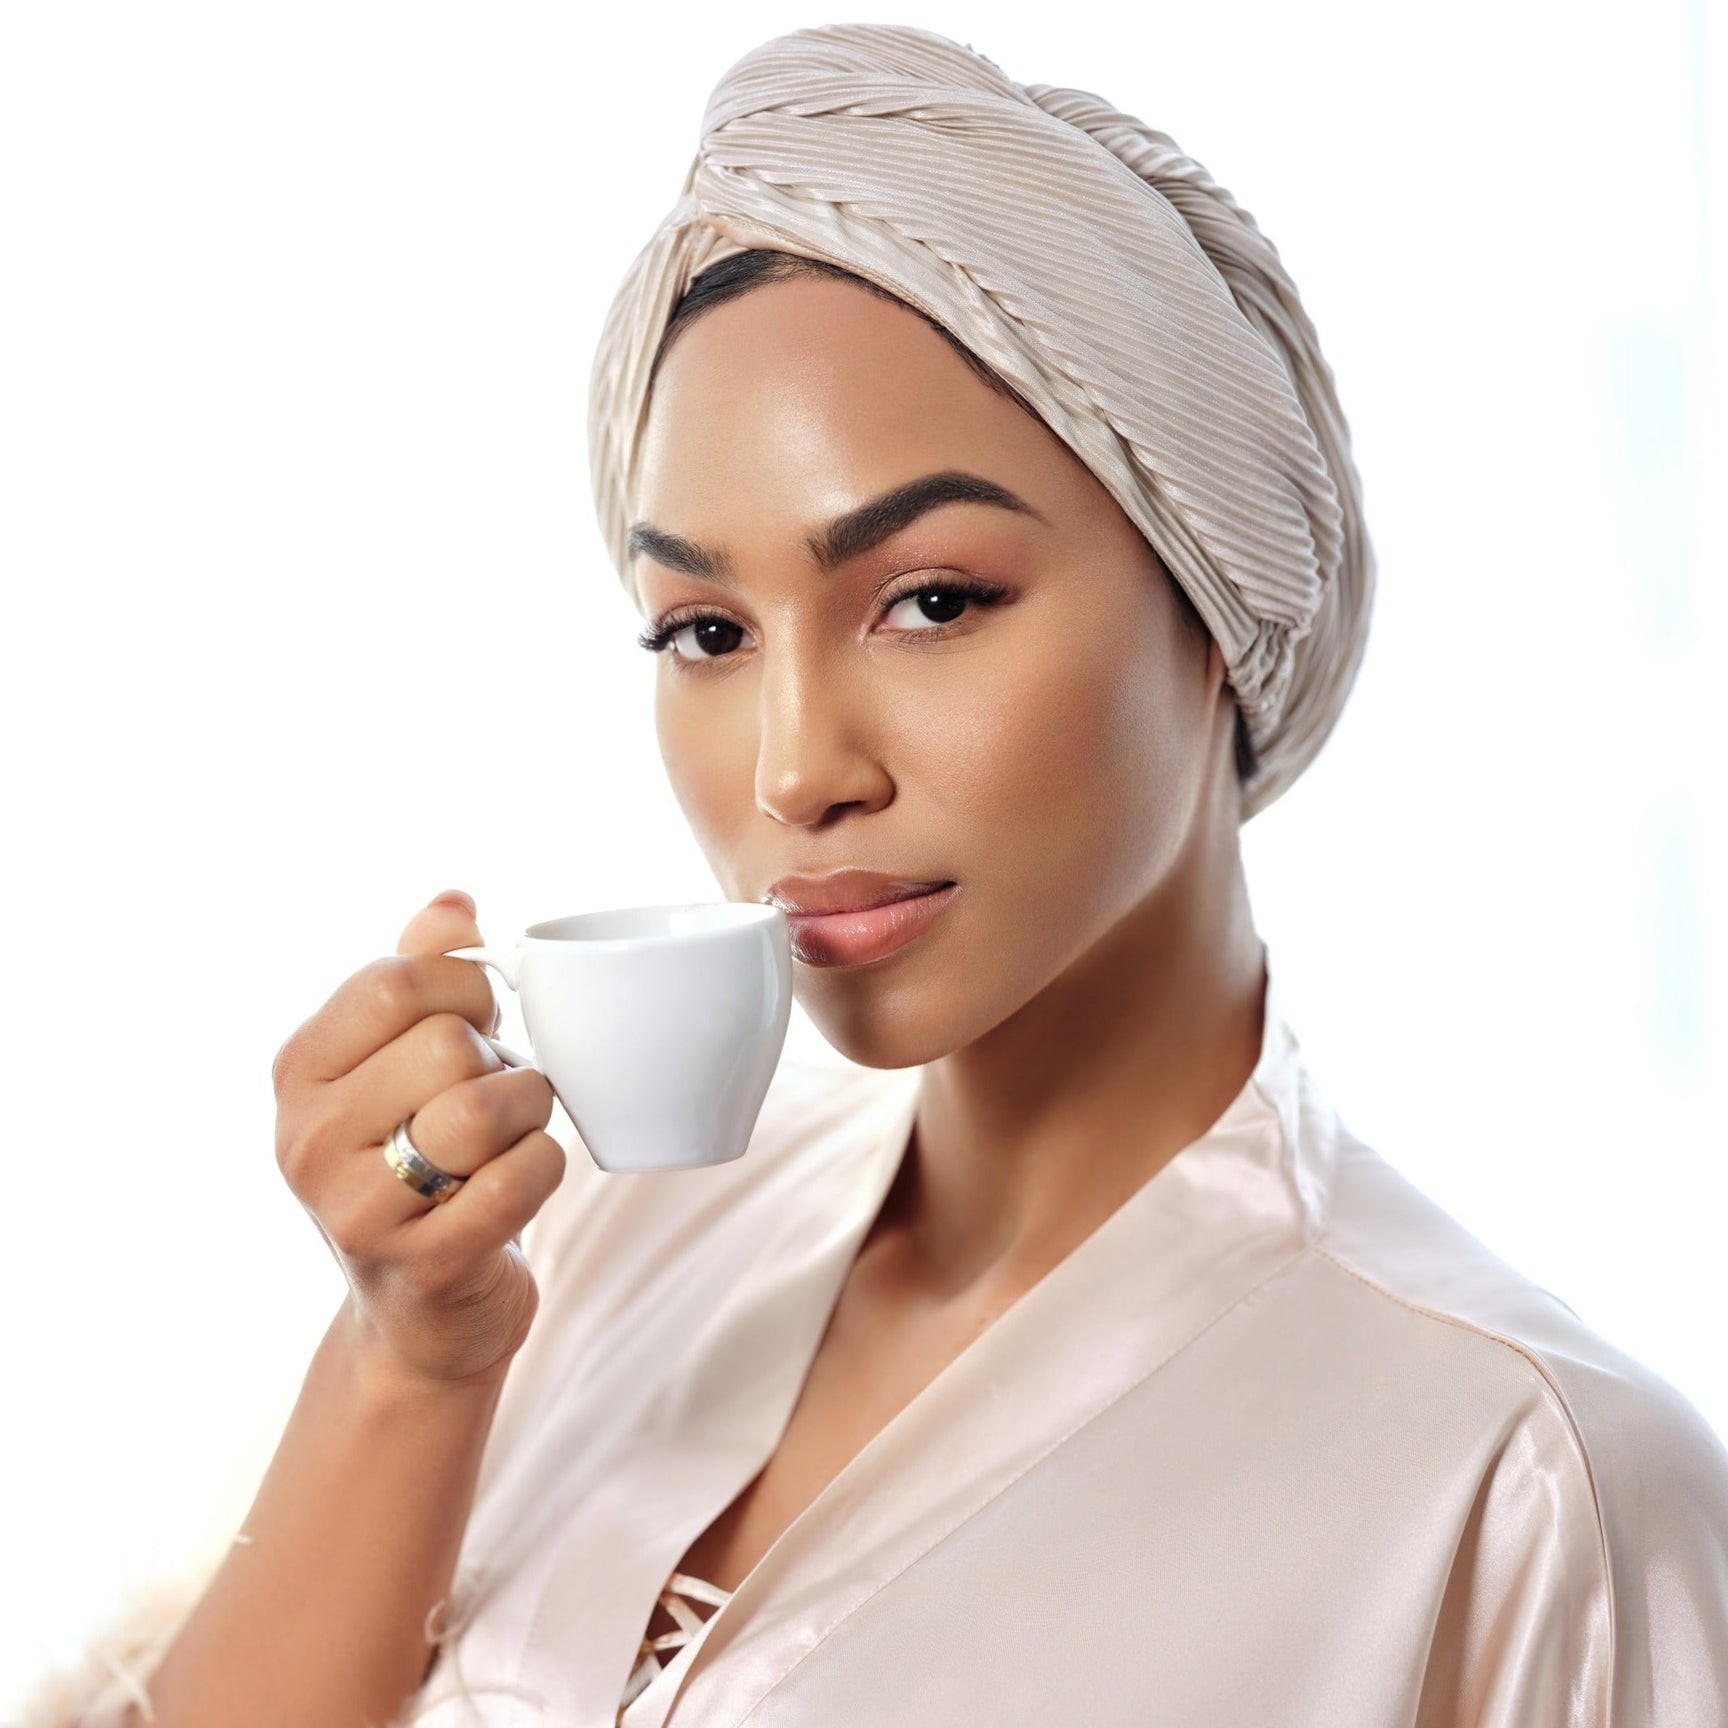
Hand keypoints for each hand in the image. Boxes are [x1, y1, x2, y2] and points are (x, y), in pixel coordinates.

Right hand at [271, 891, 564, 1386]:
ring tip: (510, 1135)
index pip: (398, 980)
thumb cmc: (422, 1163)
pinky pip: (520, 1179)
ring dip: (527, 1112)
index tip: (476, 1023)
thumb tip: (453, 904)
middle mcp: (309, 1138)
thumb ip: (421, 975)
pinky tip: (520, 1181)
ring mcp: (357, 1210)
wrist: (422, 1313)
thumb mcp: (402, 1065)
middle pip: (449, 1043)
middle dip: (500, 1058)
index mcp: (300, 1071)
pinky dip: (544, 1168)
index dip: (467, 988)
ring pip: (484, 1106)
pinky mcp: (424, 1265)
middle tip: (493, 1095)